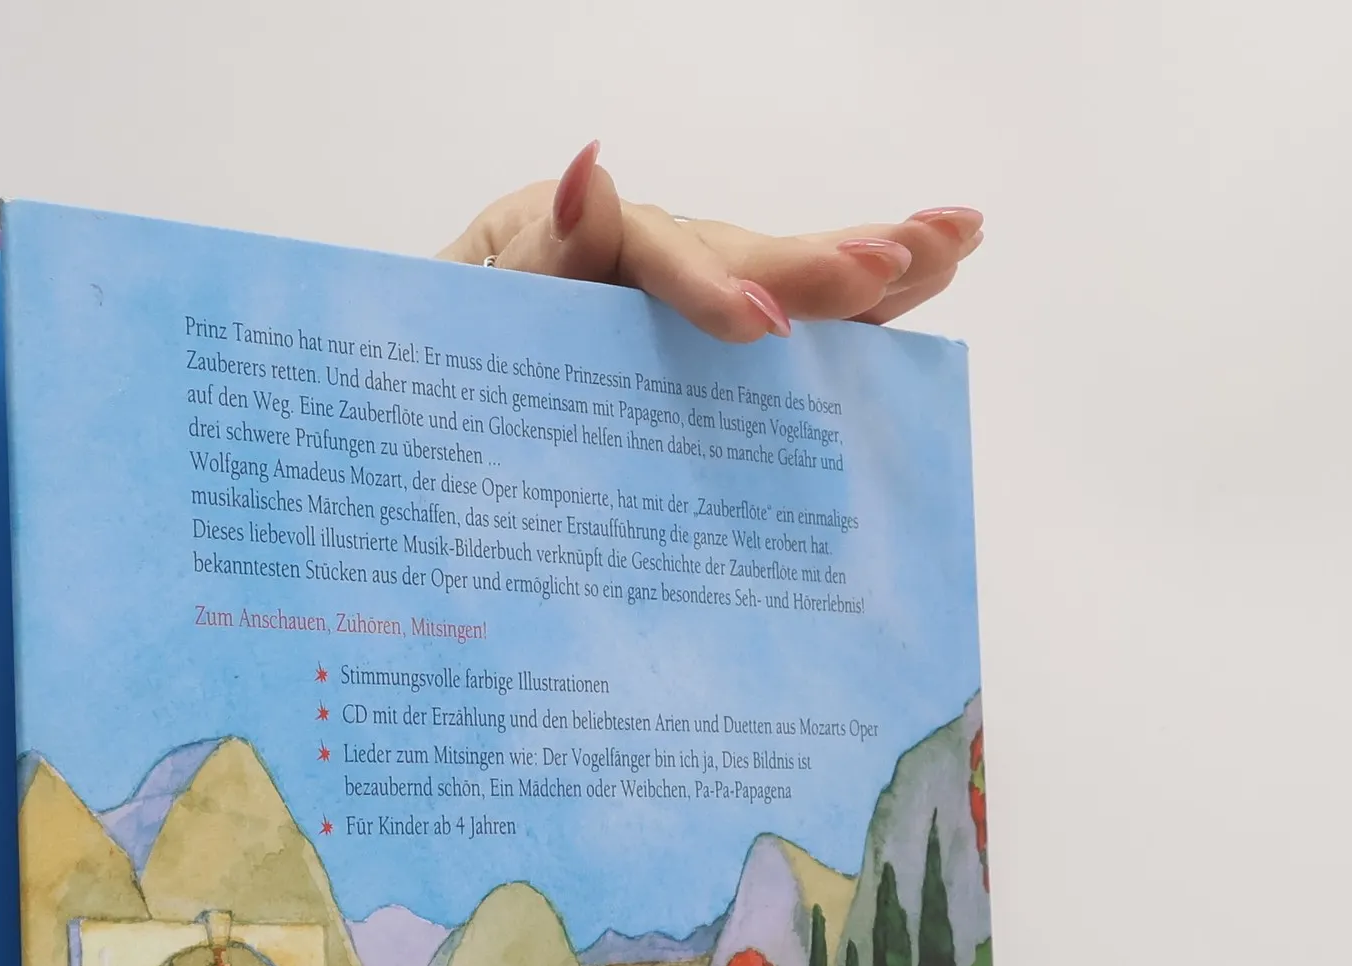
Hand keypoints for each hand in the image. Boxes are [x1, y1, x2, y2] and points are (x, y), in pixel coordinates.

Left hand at [438, 140, 982, 341]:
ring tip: (949, 244)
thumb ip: (527, 257)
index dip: (706, 284)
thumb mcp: (451, 308)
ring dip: (862, 266)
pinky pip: (764, 319)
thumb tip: (590, 175)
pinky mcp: (676, 343)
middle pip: (730, 247)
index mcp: (557, 235)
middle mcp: (621, 256)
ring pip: (765, 275)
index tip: (760, 324)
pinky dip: (842, 312)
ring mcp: (656, 298)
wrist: (402, 404)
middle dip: (816, 260)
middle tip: (898, 260)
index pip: (643, 249)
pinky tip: (917, 281)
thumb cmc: (421, 360)